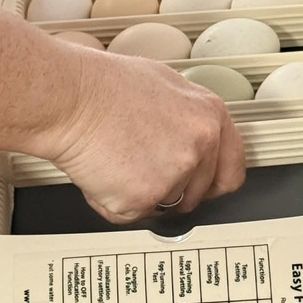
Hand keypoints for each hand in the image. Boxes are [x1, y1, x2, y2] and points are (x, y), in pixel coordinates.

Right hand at [37, 50, 245, 222]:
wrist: (69, 98)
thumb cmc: (103, 86)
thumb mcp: (164, 87)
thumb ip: (188, 119)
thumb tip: (191, 137)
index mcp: (210, 117)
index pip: (233, 169)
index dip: (213, 183)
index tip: (202, 187)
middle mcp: (200, 146)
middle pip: (197, 195)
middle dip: (171, 191)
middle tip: (142, 171)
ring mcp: (175, 174)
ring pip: (162, 205)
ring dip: (139, 194)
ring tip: (117, 160)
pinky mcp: (144, 197)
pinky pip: (130, 215)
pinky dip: (111, 202)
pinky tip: (102, 170)